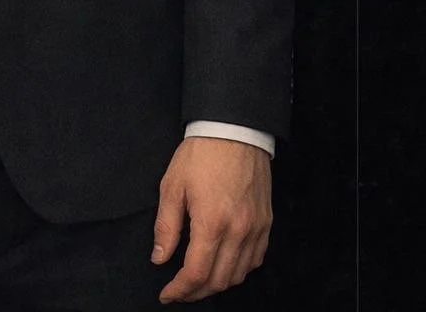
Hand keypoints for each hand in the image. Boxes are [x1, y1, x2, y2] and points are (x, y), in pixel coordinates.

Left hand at [153, 136, 271, 302]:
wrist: (234, 129)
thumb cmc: (201, 154)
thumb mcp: (173, 185)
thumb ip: (166, 226)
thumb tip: (159, 258)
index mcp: (211, 222)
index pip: (196, 273)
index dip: (180, 290)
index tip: (167, 295)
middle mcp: (238, 230)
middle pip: (218, 280)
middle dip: (196, 292)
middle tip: (179, 291)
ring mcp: (256, 228)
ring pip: (238, 274)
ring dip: (217, 283)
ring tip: (199, 280)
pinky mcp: (266, 222)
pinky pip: (255, 259)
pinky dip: (239, 270)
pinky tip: (225, 264)